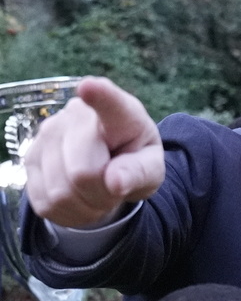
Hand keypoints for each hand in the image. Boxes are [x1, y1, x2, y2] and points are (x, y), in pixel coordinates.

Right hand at [24, 76, 163, 227]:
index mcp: (118, 112)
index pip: (108, 101)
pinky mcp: (29, 160)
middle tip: (115, 187)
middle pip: (83, 172)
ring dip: (87, 205)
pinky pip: (47, 203)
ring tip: (100, 191)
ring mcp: (45, 136)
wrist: (110, 165)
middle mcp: (75, 116)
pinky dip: (70, 212)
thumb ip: (140, 172)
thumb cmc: (134, 160)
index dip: (98, 95)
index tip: (89, 87)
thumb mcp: (151, 168)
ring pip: (61, 192)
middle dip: (104, 193)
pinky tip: (81, 198)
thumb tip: (115, 182)